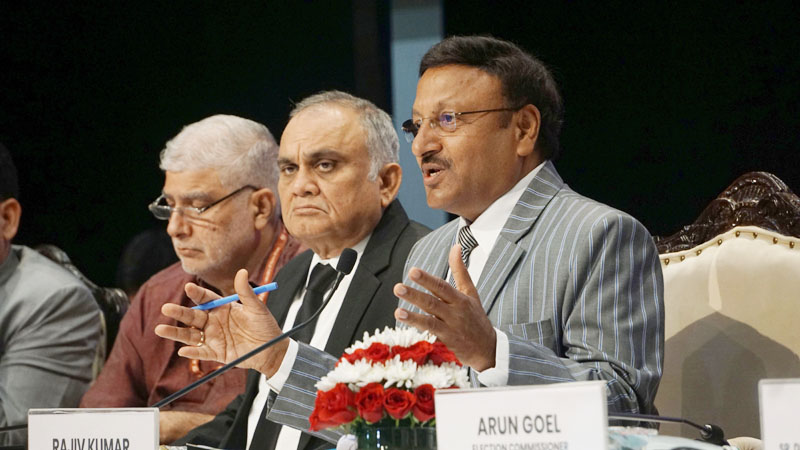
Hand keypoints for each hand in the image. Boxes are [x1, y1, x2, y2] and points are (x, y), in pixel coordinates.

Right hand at [154, 269, 287, 376]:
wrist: (272, 349)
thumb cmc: (265, 326)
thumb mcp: (257, 308)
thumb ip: (246, 292)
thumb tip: (241, 271)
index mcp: (223, 308)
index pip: (206, 299)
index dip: (197, 294)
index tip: (188, 287)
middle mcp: (214, 321)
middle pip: (193, 316)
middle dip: (180, 312)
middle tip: (166, 307)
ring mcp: (213, 337)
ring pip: (191, 335)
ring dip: (176, 332)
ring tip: (160, 329)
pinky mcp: (216, 353)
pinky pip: (201, 353)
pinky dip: (192, 352)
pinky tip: (182, 350)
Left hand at [393, 244, 496, 370]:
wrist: (487, 347)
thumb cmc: (476, 317)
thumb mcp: (471, 292)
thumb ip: (460, 270)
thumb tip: (456, 247)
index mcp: (461, 298)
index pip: (442, 286)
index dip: (427, 279)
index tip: (413, 271)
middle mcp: (456, 311)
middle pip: (434, 301)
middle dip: (416, 294)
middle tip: (398, 287)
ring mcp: (452, 326)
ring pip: (430, 318)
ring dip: (413, 315)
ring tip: (397, 311)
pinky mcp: (448, 338)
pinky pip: (431, 331)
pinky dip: (418, 326)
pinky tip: (404, 320)